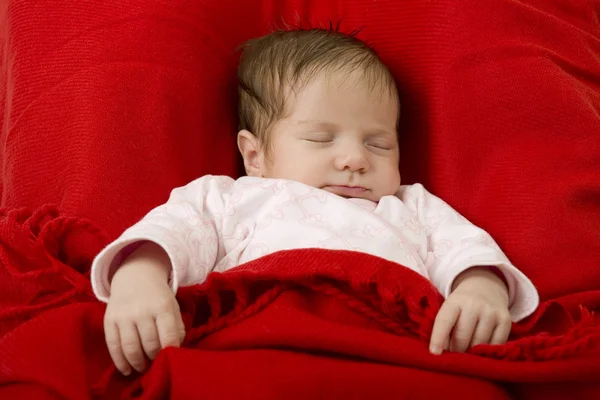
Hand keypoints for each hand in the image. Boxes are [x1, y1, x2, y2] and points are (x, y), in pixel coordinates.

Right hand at [104, 243, 185, 374]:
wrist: (135, 276)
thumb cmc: (157, 296)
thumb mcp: (173, 307)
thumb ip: (177, 328)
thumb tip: (175, 350)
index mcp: (162, 307)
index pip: (168, 335)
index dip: (171, 351)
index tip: (171, 360)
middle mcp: (142, 311)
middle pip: (149, 344)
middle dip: (154, 359)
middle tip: (157, 365)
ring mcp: (124, 316)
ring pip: (130, 348)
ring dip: (138, 363)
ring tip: (144, 369)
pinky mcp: (109, 320)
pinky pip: (113, 346)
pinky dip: (120, 362)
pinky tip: (126, 370)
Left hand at [429, 267, 511, 354]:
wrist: (486, 287)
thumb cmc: (462, 305)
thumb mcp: (450, 309)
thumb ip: (445, 328)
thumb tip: (444, 352)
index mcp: (455, 301)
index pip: (444, 320)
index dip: (438, 338)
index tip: (434, 353)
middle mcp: (474, 305)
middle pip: (462, 337)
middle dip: (456, 350)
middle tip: (454, 355)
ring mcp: (491, 313)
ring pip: (479, 344)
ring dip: (471, 353)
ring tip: (467, 352)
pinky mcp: (505, 321)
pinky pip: (495, 345)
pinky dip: (487, 352)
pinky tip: (481, 350)